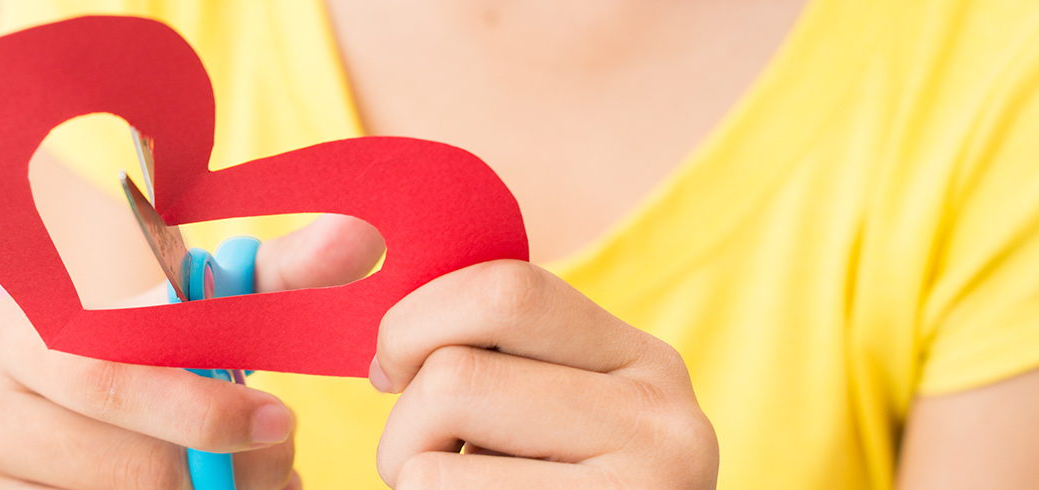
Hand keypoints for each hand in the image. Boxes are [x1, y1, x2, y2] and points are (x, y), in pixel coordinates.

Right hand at [0, 216, 384, 488]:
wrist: (38, 394)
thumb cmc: (126, 344)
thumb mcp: (183, 306)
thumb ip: (265, 277)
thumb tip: (358, 241)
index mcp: (18, 318)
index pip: (113, 372)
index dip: (201, 407)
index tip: (276, 422)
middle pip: (117, 458)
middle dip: (209, 470)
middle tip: (272, 467)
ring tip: (232, 483)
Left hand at [371, 260, 718, 488]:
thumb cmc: (552, 488)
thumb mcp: (547, 417)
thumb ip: (496, 356)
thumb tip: (372, 304)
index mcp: (644, 363)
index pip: (507, 287)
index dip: (416, 322)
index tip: (392, 371)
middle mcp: (666, 418)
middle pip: (454, 376)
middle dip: (404, 428)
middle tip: (425, 471)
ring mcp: (648, 488)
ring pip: (434, 457)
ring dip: (412, 487)